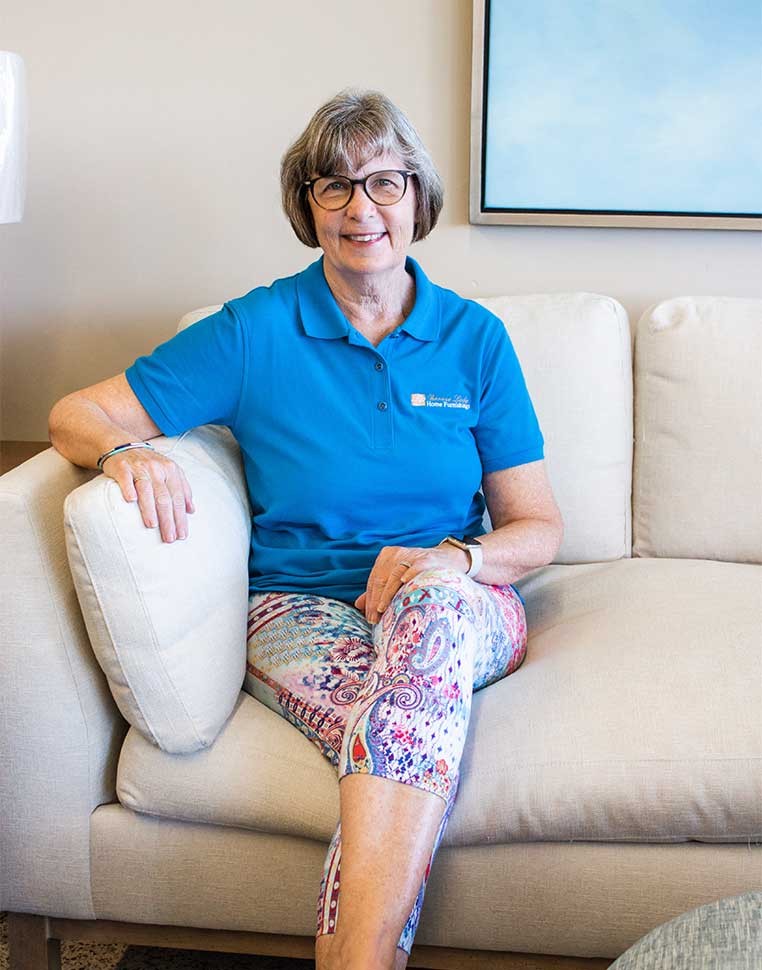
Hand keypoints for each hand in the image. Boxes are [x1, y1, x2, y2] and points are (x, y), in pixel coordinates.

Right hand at [101, 448, 194, 542]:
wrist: (122, 445)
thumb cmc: (149, 464)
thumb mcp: (169, 472)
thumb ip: (182, 489)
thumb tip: (192, 510)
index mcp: (171, 470)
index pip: (178, 498)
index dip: (181, 517)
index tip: (182, 535)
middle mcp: (157, 468)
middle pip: (164, 497)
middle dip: (168, 519)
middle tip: (169, 538)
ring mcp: (139, 467)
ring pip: (146, 490)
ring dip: (150, 508)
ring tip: (153, 526)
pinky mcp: (122, 467)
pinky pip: (126, 479)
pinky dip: (128, 489)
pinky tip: (131, 501)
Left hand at [354, 543, 468, 622]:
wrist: (447, 560)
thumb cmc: (419, 573)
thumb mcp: (396, 578)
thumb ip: (378, 590)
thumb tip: (359, 604)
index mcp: (386, 557)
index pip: (373, 580)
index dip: (370, 599)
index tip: (369, 616)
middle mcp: (396, 554)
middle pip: (380, 579)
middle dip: (376, 601)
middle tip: (374, 619)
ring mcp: (410, 556)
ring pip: (393, 576)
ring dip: (387, 595)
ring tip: (383, 610)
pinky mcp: (425, 559)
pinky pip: (415, 568)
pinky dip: (409, 576)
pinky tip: (404, 585)